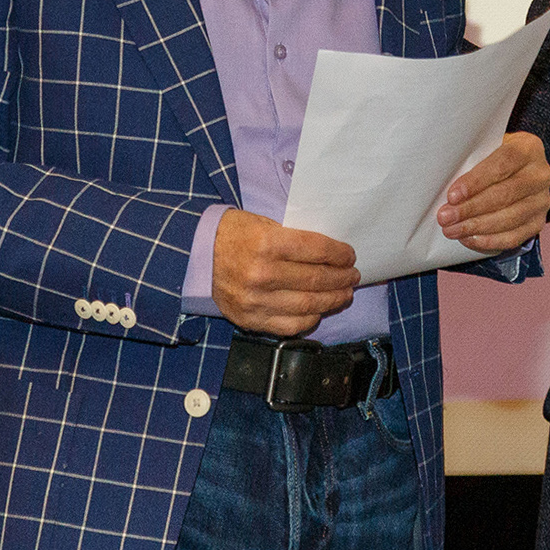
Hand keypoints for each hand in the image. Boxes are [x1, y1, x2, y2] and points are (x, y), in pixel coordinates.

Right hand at [212, 209, 359, 336]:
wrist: (196, 256)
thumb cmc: (234, 235)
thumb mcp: (264, 224)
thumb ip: (295, 239)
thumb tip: (332, 254)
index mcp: (267, 244)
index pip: (317, 250)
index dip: (340, 254)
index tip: (350, 256)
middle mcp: (262, 274)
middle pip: (316, 280)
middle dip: (341, 278)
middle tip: (352, 276)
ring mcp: (256, 301)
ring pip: (308, 305)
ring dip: (333, 300)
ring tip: (344, 293)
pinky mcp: (250, 320)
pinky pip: (290, 326)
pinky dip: (310, 318)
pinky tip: (319, 310)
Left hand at [437, 131, 549, 253]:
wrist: (516, 172)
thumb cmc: (494, 159)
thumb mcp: (486, 149)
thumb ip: (472, 160)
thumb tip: (444, 183)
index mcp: (529, 148)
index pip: (503, 163)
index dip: (477, 181)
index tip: (453, 195)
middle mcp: (541, 174)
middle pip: (505, 194)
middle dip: (471, 208)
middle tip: (445, 216)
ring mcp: (542, 200)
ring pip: (510, 218)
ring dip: (477, 226)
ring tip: (452, 229)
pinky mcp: (538, 222)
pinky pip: (514, 237)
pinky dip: (489, 240)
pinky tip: (469, 238)